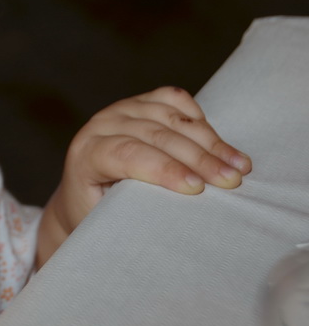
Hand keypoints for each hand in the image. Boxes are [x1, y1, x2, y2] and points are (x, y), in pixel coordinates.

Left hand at [36, 86, 251, 266]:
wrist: (85, 193)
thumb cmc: (97, 213)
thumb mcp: (102, 221)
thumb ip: (127, 216)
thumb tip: (169, 226)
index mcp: (86, 154)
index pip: (126, 154)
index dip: (163, 169)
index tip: (197, 189)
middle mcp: (101, 124)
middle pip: (155, 135)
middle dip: (198, 158)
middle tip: (232, 181)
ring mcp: (122, 108)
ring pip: (171, 116)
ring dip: (210, 141)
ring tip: (240, 166)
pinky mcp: (141, 102)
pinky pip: (175, 99)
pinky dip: (200, 118)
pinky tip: (220, 142)